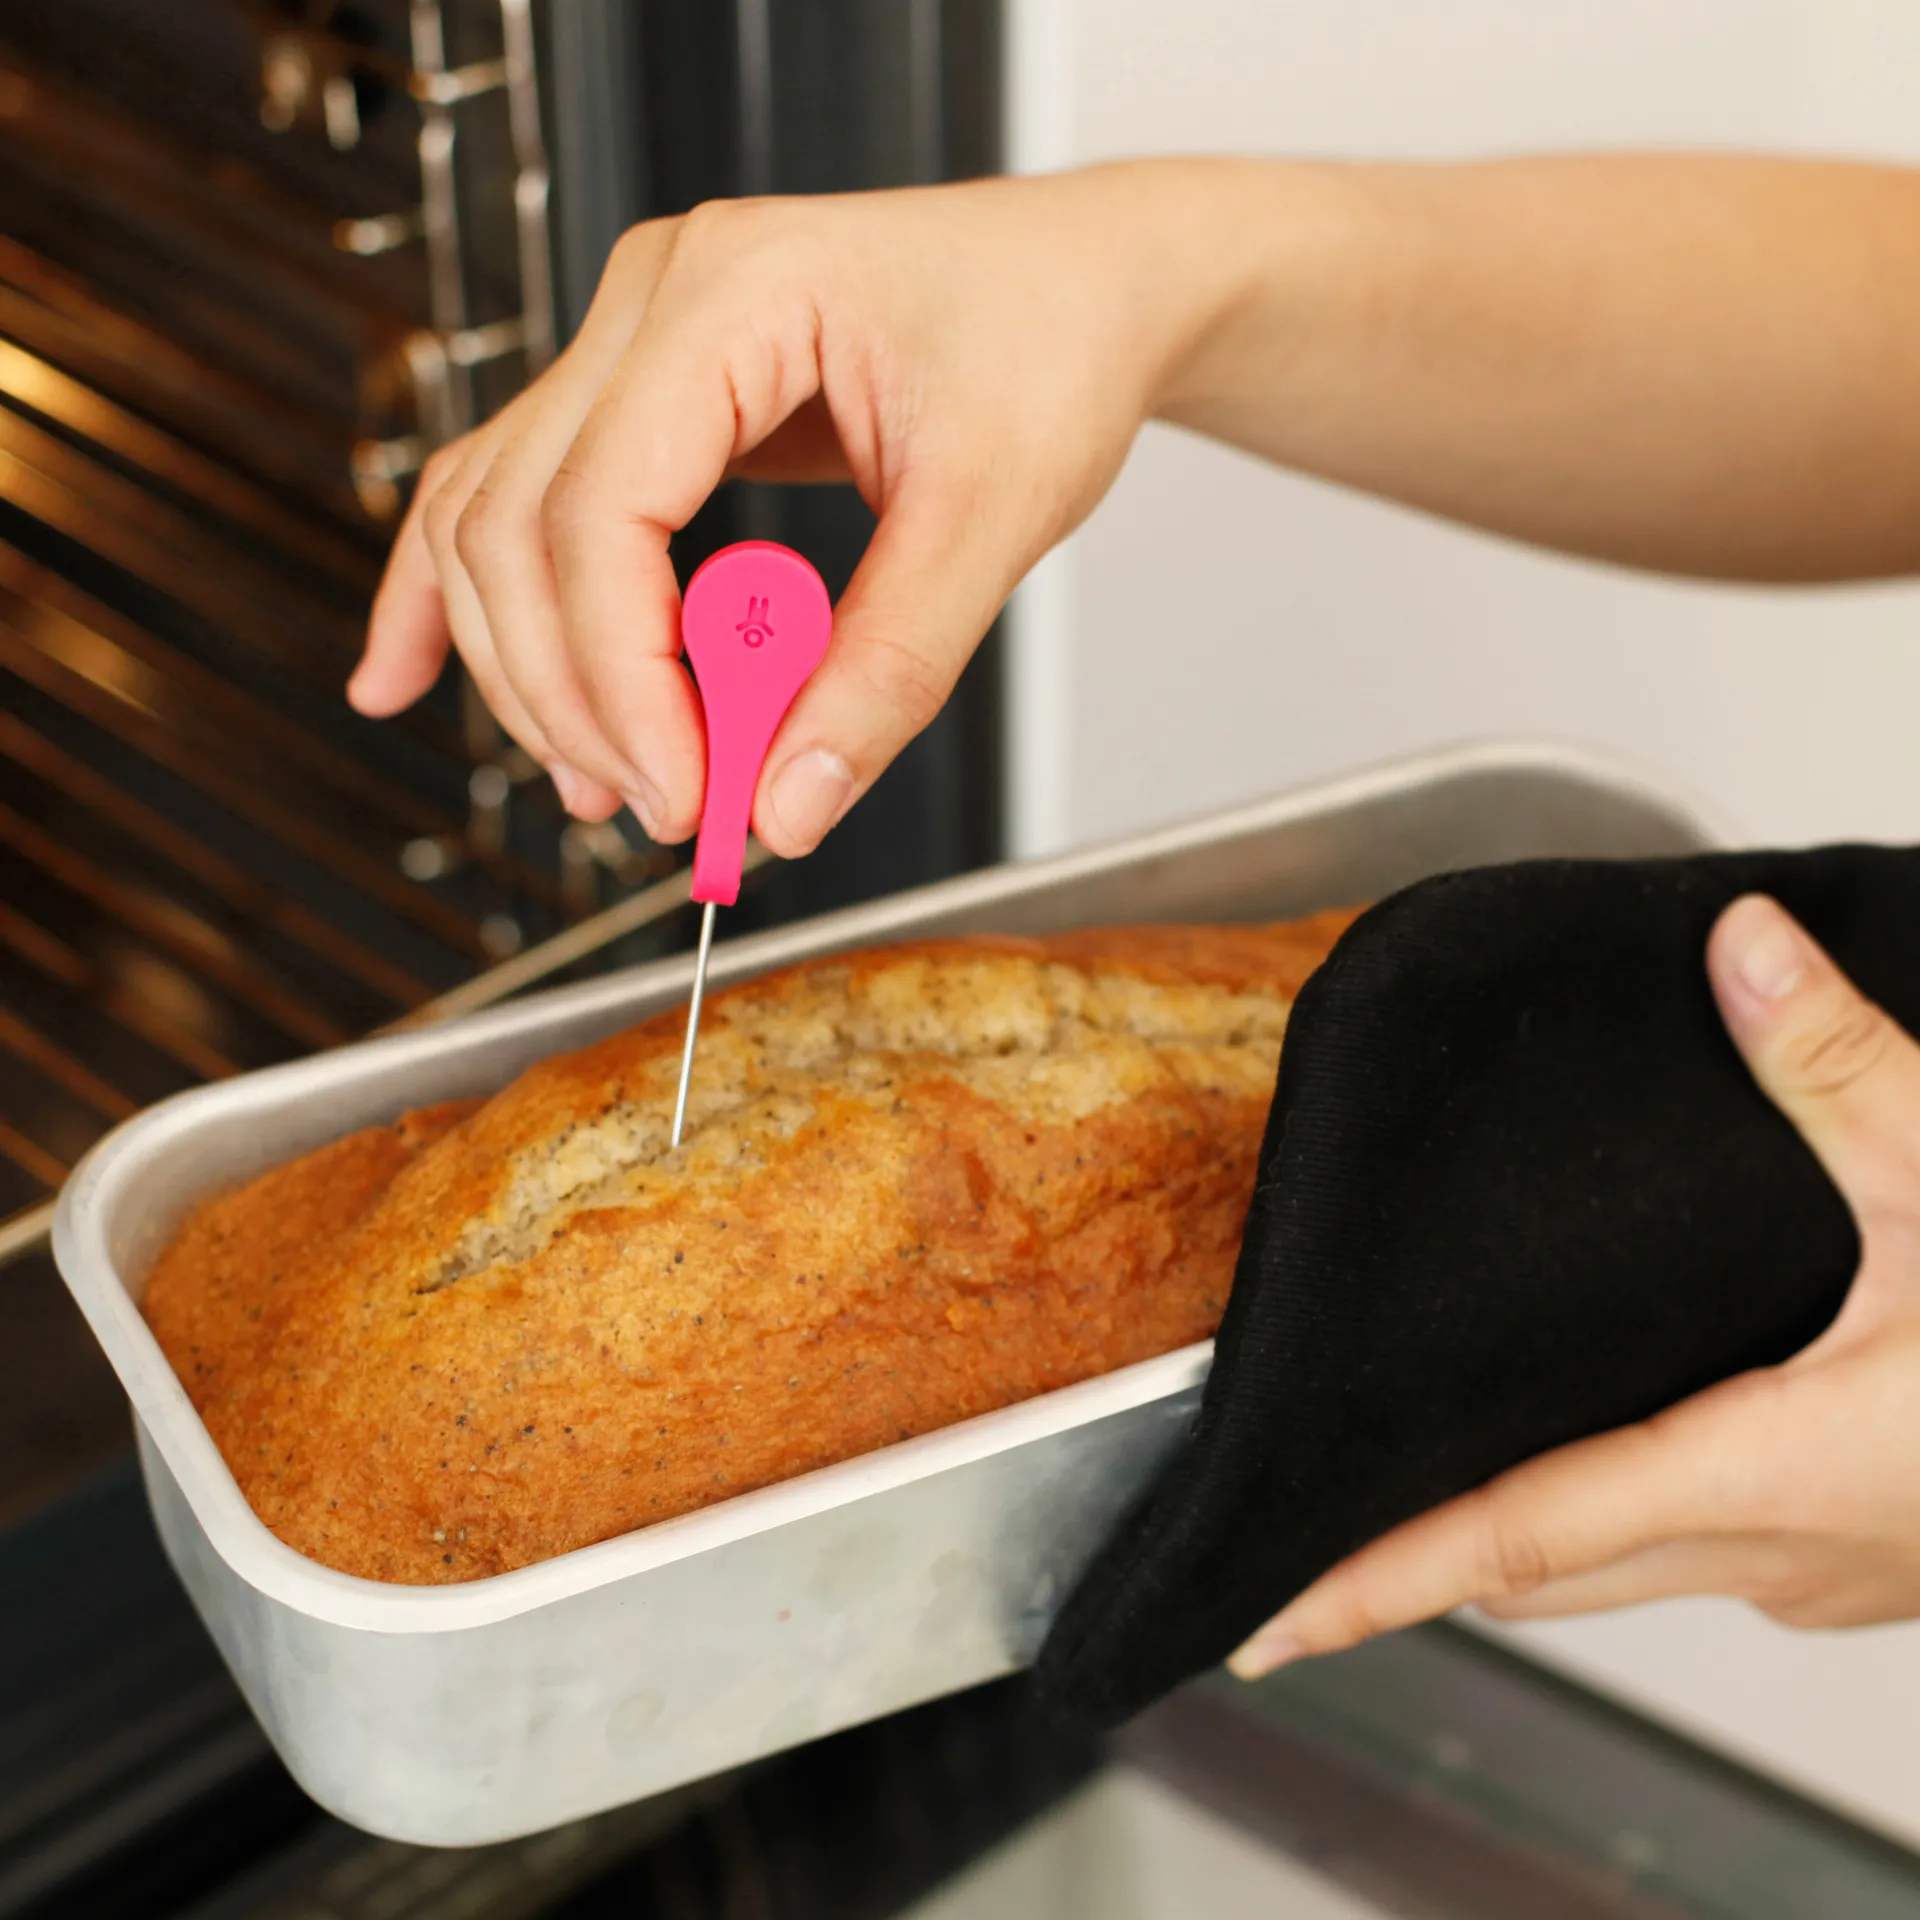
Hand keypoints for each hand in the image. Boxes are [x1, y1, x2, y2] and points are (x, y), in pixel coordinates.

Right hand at [349, 163, 1244, 850]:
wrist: (1082, 284)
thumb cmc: (1050, 347)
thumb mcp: (996, 516)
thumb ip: (888, 671)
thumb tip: (788, 808)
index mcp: (734, 294)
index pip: (601, 511)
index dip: (623, 680)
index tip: (687, 797)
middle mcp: (653, 302)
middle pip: (519, 525)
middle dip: (576, 697)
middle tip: (666, 814)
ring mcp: (632, 343)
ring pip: (495, 521)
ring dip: (526, 671)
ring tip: (603, 789)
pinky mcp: (642, 399)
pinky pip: (514, 494)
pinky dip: (462, 598)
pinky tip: (401, 676)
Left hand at [1231, 892, 1919, 1676]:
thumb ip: (1843, 1069)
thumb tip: (1742, 951)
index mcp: (1774, 1471)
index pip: (1510, 1537)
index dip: (1371, 1580)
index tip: (1265, 1615)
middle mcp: (1782, 1548)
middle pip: (1539, 1563)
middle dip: (1416, 1554)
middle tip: (1312, 1524)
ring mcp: (1831, 1573)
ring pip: (1615, 1566)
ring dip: (1516, 1529)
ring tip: (1419, 1476)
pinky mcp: (1871, 1557)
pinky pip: (1696, 1546)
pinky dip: (1614, 1510)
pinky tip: (1612, 1442)